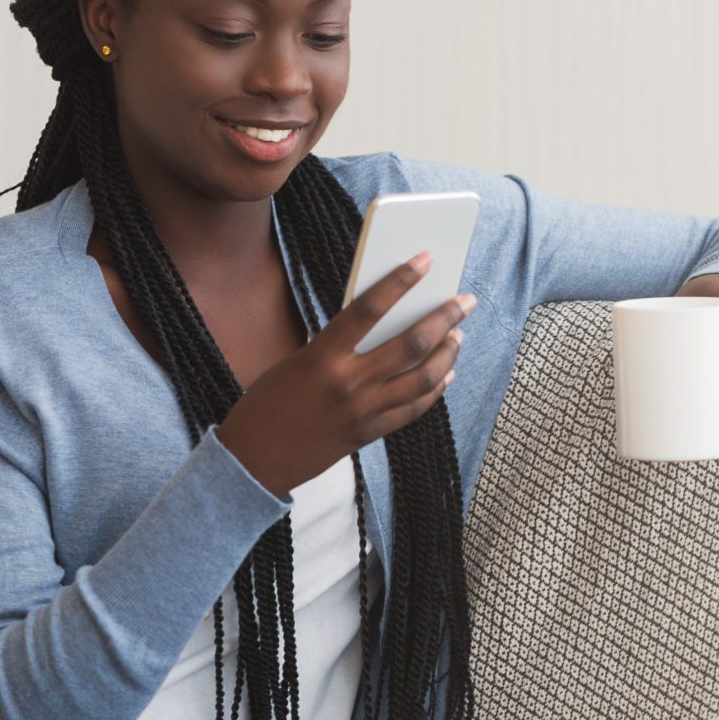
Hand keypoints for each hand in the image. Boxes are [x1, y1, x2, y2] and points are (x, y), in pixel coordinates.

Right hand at [216, 251, 478, 495]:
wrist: (254, 460)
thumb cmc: (269, 402)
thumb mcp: (299, 360)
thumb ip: (340, 344)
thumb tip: (386, 323)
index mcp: (322, 357)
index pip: (369, 308)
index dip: (400, 280)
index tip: (425, 259)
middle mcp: (348, 384)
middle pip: (410, 343)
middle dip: (444, 317)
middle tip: (465, 300)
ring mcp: (363, 412)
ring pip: (423, 378)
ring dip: (447, 353)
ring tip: (459, 334)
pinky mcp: (370, 434)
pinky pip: (414, 408)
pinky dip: (434, 389)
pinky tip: (445, 373)